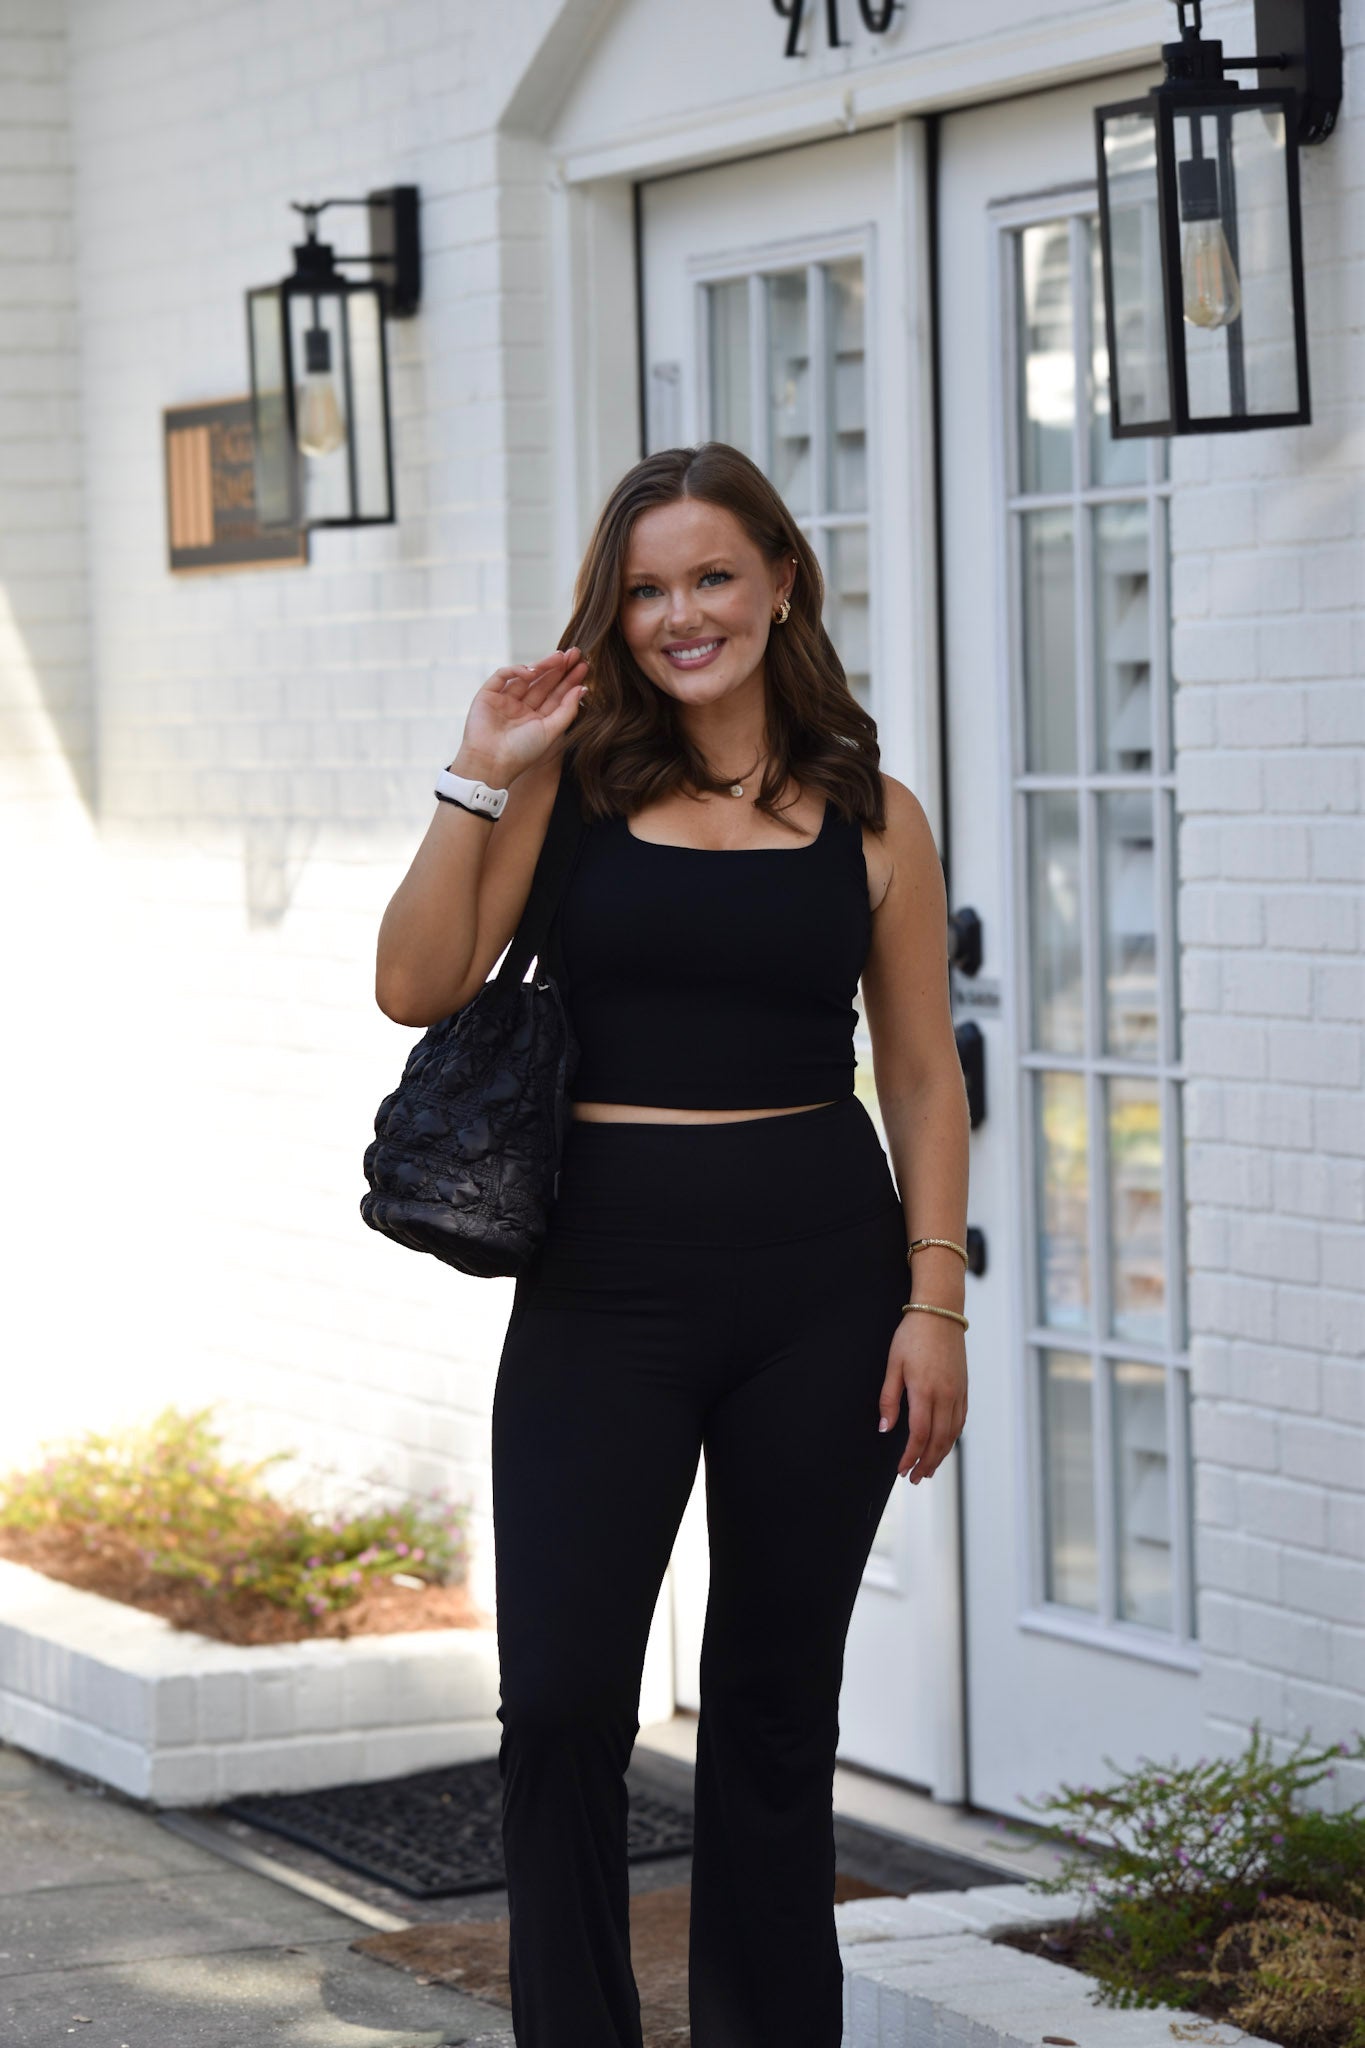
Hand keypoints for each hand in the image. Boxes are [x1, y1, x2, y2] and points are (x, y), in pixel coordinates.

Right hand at [454, 647, 589, 786]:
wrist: (491, 763)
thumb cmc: (522, 752)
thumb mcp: (551, 731)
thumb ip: (567, 710)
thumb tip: (582, 688)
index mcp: (537, 719)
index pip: (556, 695)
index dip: (569, 681)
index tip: (583, 667)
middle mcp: (521, 708)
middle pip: (543, 683)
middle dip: (559, 668)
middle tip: (575, 653)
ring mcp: (505, 700)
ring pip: (526, 676)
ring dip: (543, 665)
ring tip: (560, 657)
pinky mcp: (488, 694)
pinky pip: (502, 676)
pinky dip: (516, 670)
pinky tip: (532, 671)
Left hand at [878, 1313, 966, 1484]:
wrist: (940, 1313)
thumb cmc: (912, 1335)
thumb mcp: (893, 1365)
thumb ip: (889, 1399)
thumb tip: (886, 1428)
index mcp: (925, 1391)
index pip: (919, 1435)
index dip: (910, 1456)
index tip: (901, 1469)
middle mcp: (945, 1395)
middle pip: (938, 1440)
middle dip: (926, 1463)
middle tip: (915, 1478)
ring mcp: (958, 1392)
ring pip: (952, 1434)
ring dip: (941, 1455)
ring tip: (929, 1469)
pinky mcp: (964, 1387)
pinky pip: (961, 1420)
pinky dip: (952, 1437)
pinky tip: (944, 1444)